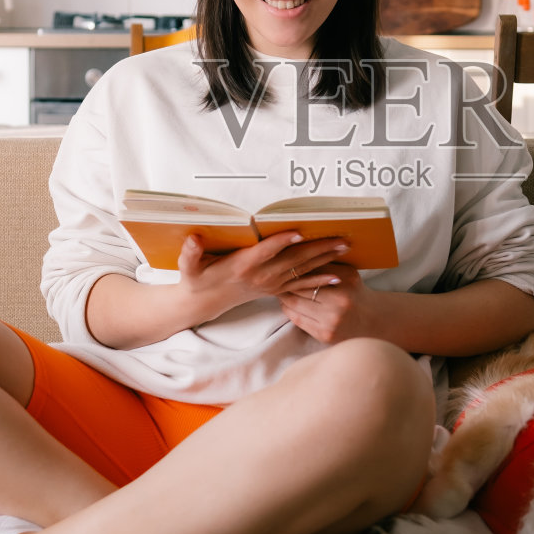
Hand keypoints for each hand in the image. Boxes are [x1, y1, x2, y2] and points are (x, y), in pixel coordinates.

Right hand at [176, 230, 349, 316]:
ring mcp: (271, 284)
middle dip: (318, 249)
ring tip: (345, 248)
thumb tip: (192, 239)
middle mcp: (261, 276)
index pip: (265, 252)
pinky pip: (302, 285)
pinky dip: (320, 279)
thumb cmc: (198, 279)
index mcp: (242, 266)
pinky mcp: (276, 289)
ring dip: (325, 259)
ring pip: (302, 271)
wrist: (205, 302)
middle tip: (340, 238)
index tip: (297, 232)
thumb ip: (189, 254)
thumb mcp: (188, 268)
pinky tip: (339, 275)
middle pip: (293, 260)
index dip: (280, 242)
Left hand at [276, 263, 375, 343]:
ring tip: (278, 287)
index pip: (311, 270)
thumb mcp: (347, 273)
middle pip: (300, 287)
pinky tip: (286, 302)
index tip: (283, 261)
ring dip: (283, 295)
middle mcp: (340, 301)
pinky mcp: (324, 335)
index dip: (294, 266)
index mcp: (346, 280)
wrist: (371, 320)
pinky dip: (288, 309)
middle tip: (274, 274)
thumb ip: (326, 264)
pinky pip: (297, 319)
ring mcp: (331, 321)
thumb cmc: (354, 292)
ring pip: (294, 304)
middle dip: (285, 281)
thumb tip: (297, 251)